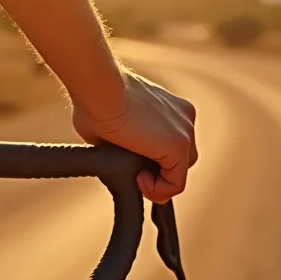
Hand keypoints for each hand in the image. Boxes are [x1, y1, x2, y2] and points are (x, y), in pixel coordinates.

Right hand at [71, 68, 197, 203]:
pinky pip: (176, 184)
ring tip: (135, 177)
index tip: (132, 164)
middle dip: (158, 173)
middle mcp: (185, 117)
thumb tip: (115, 155)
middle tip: (134, 173)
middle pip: (182, 160)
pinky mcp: (178, 146)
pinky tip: (138, 179)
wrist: (99, 89)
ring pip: (180, 173)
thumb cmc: (95, 100)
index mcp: (172, 108)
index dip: (153, 164)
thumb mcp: (114, 124)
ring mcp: (185, 132)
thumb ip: (124, 141)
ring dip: (157, 183)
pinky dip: (157, 190)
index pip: (173, 146)